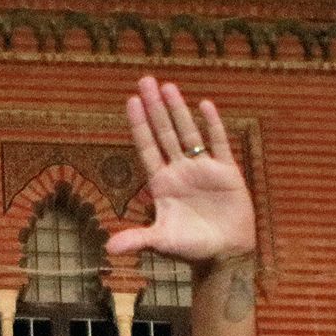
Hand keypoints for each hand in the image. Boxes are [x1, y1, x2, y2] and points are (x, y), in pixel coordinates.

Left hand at [109, 76, 255, 265]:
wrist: (225, 255)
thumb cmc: (191, 249)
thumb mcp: (162, 242)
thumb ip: (137, 239)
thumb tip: (108, 249)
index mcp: (162, 183)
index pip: (147, 147)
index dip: (139, 124)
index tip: (131, 100)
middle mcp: (180, 171)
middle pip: (164, 132)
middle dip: (155, 107)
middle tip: (145, 80)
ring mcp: (203, 169)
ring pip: (188, 133)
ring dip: (178, 110)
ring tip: (168, 86)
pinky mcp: (227, 172)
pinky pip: (219, 143)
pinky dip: (213, 125)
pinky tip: (205, 105)